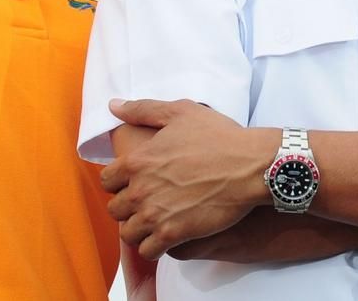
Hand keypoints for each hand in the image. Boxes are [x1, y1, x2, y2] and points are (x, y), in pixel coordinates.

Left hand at [103, 99, 275, 258]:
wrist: (251, 166)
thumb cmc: (219, 137)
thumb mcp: (181, 112)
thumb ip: (143, 109)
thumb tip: (114, 105)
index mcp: (138, 160)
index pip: (106, 181)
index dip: (118, 183)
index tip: (133, 183)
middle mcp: (141, 190)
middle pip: (115, 210)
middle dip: (127, 207)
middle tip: (146, 203)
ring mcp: (156, 214)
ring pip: (128, 234)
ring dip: (138, 229)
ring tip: (154, 223)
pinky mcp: (174, 234)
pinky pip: (148, 251)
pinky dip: (153, 247)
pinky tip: (166, 236)